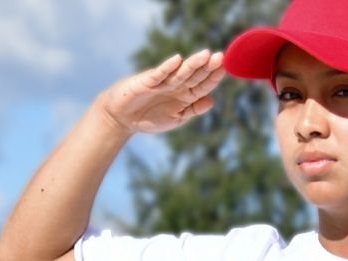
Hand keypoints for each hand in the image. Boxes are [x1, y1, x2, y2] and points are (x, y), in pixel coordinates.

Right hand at [100, 49, 225, 134]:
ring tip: (205, 55)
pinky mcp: (147, 82)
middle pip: (195, 75)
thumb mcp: (176, 118)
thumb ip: (193, 110)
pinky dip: (167, 68)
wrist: (122, 118)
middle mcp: (176, 86)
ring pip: (180, 72)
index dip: (213, 78)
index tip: (225, 68)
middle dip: (207, 67)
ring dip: (193, 64)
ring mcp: (162, 83)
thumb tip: (212, 101)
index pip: (203, 85)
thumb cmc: (149, 118)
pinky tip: (177, 60)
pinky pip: (158, 74)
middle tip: (220, 57)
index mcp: (185, 96)